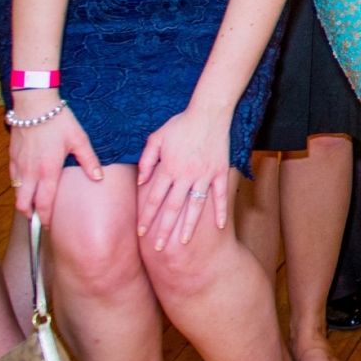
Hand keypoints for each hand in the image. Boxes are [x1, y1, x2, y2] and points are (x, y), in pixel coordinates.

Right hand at [8, 95, 102, 224]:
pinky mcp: (11, 157)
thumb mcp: (79, 139)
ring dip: (23, 202)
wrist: (34, 104)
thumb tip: (98, 177)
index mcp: (48, 171)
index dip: (45, 218)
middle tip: (38, 220)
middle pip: (24, 204)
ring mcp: (18, 165)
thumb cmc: (58, 120)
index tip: (49, 227)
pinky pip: (12, 179)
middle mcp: (30, 172)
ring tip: (33, 206)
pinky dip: (18, 187)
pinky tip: (26, 186)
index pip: (44, 203)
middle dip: (30, 216)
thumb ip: (89, 160)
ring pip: (16, 193)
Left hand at [133, 105, 233, 250]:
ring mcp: (203, 175)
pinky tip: (218, 226)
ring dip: (187, 226)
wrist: (208, 112)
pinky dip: (220, 211)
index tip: (140, 232)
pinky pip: (220, 195)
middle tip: (157, 247)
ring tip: (182, 243)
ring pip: (194, 206)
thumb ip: (146, 160)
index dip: (146, 216)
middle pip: (172, 208)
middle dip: (163, 229)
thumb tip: (140, 181)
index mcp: (168, 168)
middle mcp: (184, 175)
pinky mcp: (219, 172)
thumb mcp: (156, 138)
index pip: (153, 198)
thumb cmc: (181, 124)